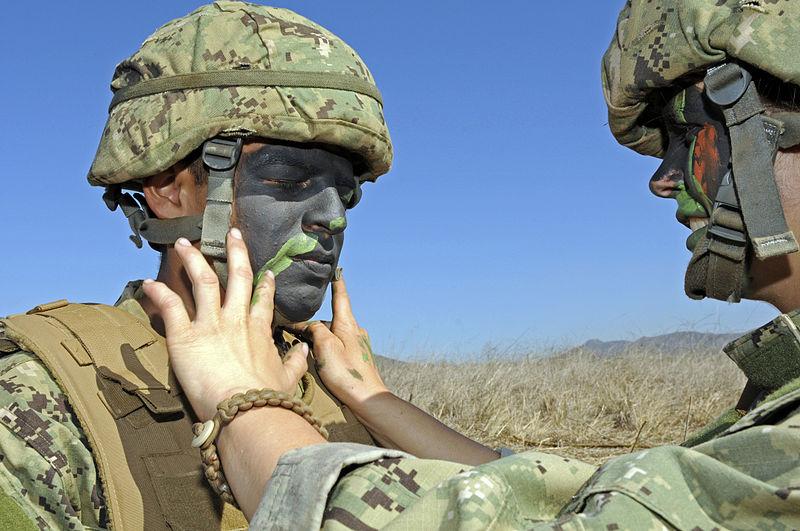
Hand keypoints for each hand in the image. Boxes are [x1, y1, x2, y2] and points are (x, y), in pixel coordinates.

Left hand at [141, 228, 307, 420]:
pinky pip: (171, 307)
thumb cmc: (268, 398)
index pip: (263, 299)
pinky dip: (159, 293)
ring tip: (184, 243)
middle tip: (231, 234)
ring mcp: (211, 324)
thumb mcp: (288, 379)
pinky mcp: (186, 336)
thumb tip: (305, 351)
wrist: (246, 408)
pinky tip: (149, 284)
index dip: (265, 284)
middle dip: (234, 252)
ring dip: (193, 260)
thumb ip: (296, 362)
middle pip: (237, 276)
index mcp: (259, 329)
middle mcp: (236, 318)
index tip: (266, 273)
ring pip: (202, 281)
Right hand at [296, 273, 387, 410]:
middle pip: (330, 321)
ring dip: (318, 339)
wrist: (368, 399)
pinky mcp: (356, 358)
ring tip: (302, 349)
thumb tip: (310, 326)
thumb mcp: (326, 347)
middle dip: (313, 325)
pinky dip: (324, 349)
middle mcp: (354, 331)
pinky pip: (336, 347)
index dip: (336, 284)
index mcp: (348, 325)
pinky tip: (317, 360)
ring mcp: (356, 345)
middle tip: (292, 330)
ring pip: (331, 335)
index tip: (336, 270)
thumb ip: (316, 331)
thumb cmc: (347, 373)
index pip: (341, 298)